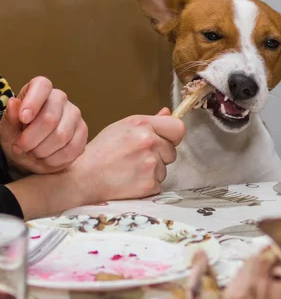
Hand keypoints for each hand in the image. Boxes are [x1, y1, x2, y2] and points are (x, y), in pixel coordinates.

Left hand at [0, 76, 87, 173]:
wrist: (31, 153)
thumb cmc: (18, 135)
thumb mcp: (7, 128)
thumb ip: (10, 117)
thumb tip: (13, 103)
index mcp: (39, 90)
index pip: (42, 86)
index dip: (33, 102)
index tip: (23, 119)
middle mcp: (60, 98)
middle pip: (50, 118)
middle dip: (31, 139)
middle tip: (21, 148)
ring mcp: (74, 114)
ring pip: (62, 136)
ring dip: (42, 151)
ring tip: (34, 153)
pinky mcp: (83, 131)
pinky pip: (72, 148)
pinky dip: (55, 159)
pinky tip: (46, 158)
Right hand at [69, 108, 184, 203]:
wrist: (83, 177)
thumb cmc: (101, 151)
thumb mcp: (122, 127)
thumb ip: (149, 121)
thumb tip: (168, 113)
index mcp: (142, 125)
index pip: (178, 128)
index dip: (173, 136)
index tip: (166, 140)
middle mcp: (148, 142)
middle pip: (172, 151)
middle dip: (160, 155)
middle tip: (138, 158)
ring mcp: (149, 164)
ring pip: (164, 169)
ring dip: (153, 171)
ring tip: (131, 169)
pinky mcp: (148, 184)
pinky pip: (158, 184)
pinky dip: (147, 185)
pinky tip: (131, 180)